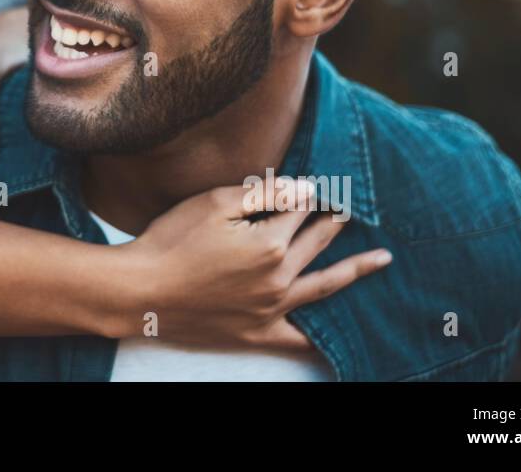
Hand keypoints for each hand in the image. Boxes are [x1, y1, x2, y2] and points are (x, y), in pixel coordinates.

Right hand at [114, 179, 391, 348]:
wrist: (140, 291)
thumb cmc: (172, 240)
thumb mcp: (215, 204)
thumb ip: (265, 194)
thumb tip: (306, 188)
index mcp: (269, 243)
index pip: (298, 209)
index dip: (306, 192)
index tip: (320, 181)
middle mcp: (278, 278)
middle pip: (314, 242)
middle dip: (333, 222)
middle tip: (351, 209)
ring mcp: (270, 309)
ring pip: (322, 285)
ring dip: (354, 269)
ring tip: (380, 260)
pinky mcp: (256, 333)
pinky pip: (299, 338)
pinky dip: (321, 335)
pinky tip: (339, 331)